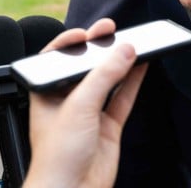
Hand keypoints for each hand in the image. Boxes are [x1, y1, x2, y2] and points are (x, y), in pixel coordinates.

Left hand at [23, 19, 146, 187]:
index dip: (70, 43)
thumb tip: (124, 52)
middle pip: (85, 68)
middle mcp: (67, 102)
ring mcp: (90, 114)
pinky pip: (124, 97)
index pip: (56, 60)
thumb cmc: (56, 158)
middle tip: (113, 32)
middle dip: (99, 49)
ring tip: (134, 43)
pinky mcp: (108, 127)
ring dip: (120, 63)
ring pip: (108, 81)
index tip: (87, 33)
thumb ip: (104, 76)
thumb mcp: (78, 106)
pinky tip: (143, 65)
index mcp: (47, 94)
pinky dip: (134, 81)